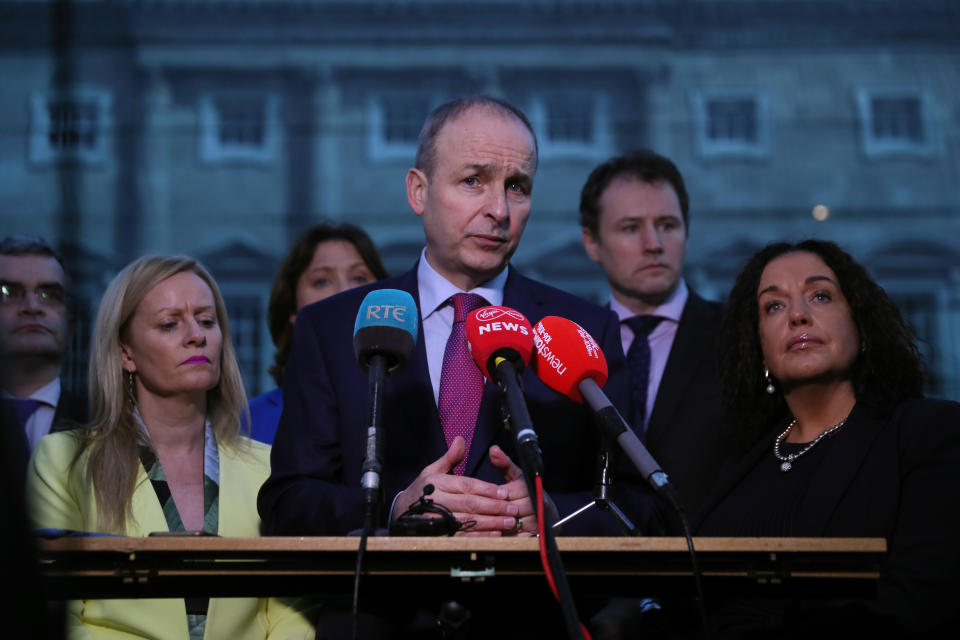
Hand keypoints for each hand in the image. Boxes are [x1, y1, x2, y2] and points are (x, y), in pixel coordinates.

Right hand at [392, 437, 519, 535]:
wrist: (400, 512)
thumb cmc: (420, 490)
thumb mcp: (432, 470)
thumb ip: (450, 458)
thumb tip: (461, 440)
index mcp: (437, 482)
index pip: (466, 485)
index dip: (486, 489)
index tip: (504, 493)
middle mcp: (437, 500)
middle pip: (470, 503)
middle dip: (494, 507)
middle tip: (512, 510)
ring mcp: (436, 518)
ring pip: (468, 520)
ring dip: (491, 523)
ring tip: (508, 523)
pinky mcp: (437, 534)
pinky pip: (461, 535)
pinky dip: (478, 536)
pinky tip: (493, 535)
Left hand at [489, 444, 558, 535]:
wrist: (548, 515)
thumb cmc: (528, 493)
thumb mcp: (516, 476)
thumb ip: (504, 464)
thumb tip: (493, 449)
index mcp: (528, 487)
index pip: (505, 493)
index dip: (494, 498)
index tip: (486, 499)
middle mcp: (535, 503)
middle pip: (507, 509)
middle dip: (496, 512)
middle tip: (485, 513)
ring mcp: (536, 520)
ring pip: (511, 524)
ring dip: (499, 525)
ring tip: (490, 524)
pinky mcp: (536, 535)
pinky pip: (516, 537)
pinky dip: (506, 537)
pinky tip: (498, 535)